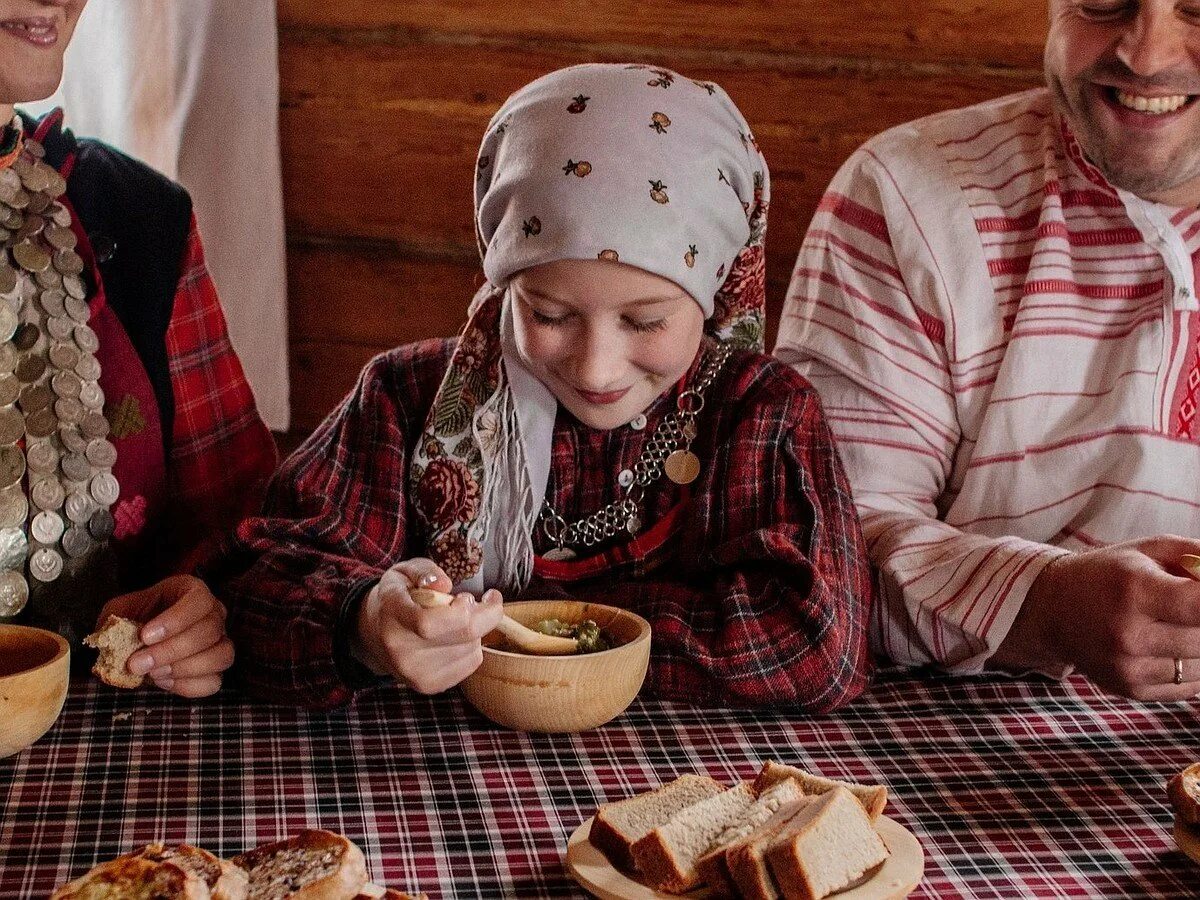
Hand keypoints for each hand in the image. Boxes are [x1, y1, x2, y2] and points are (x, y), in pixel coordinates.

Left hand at [97, 574, 232, 697]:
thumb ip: (115, 621)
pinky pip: (214, 681)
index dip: (176, 620)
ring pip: (221, 656)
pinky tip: (164, 682)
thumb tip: (110, 639)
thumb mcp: (119, 611)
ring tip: (152, 674)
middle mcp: (214, 614)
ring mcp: (219, 642)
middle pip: (209, 631)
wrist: (140, 640)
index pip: (199, 600)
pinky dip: (188, 686)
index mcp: (193, 592)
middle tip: (138, 664)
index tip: (145, 636)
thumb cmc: (134, 619)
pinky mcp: (215, 669)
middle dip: (171, 651)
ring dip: (183, 669)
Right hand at [354, 558, 503, 693]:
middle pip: (464, 635)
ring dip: (475, 630)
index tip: (468, 596)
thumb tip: (444, 585)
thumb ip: (425, 571)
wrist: (374, 632)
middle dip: (484, 614)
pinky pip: (472, 662)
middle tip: (477, 602)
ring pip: (472, 648)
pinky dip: (472, 646)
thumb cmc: (398, 596)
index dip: (462, 608)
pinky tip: (456, 637)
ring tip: (456, 620)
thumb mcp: (405, 571)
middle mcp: (401, 650)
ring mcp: (414, 672)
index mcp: (392, 615)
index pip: (430, 623)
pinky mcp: (429, 685)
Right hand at [998, 535, 1199, 700]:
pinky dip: (1190, 670)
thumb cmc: (1109, 574)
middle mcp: (1129, 633)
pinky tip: (1170, 648)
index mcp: (1135, 589)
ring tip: (1179, 628)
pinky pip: (1187, 688)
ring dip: (1199, 648)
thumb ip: (1198, 558)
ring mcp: (1128, 666)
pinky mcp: (1129, 688)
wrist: (1053, 608)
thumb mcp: (1149, 550)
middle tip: (1189, 612)